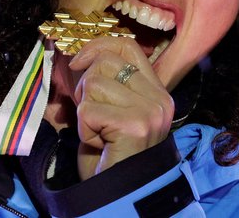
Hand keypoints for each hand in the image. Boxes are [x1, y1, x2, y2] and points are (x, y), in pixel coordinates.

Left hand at [68, 37, 174, 180]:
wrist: (117, 193)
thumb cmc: (110, 153)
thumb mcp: (112, 109)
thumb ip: (108, 81)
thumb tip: (81, 54)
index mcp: (156, 91)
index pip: (128, 45)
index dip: (98, 45)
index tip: (78, 61)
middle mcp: (159, 99)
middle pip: (106, 62)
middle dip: (86, 86)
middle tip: (92, 115)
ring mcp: (150, 111)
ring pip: (94, 84)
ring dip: (85, 111)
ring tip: (98, 132)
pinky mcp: (134, 125)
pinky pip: (88, 110)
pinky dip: (84, 128)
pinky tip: (99, 144)